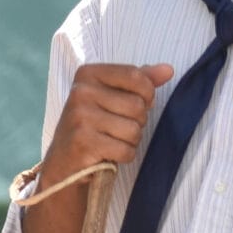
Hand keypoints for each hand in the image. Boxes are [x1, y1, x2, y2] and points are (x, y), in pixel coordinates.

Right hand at [39, 63, 174, 185]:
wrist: (65, 162)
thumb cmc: (94, 124)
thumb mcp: (112, 96)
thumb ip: (140, 80)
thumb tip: (168, 70)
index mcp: (88, 74)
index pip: (136, 76)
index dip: (147, 94)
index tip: (136, 103)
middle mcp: (81, 92)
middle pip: (138, 105)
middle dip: (137, 122)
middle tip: (117, 127)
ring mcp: (80, 118)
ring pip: (134, 129)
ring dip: (130, 141)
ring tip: (112, 140)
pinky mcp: (83, 143)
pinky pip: (125, 150)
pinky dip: (123, 156)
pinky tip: (108, 154)